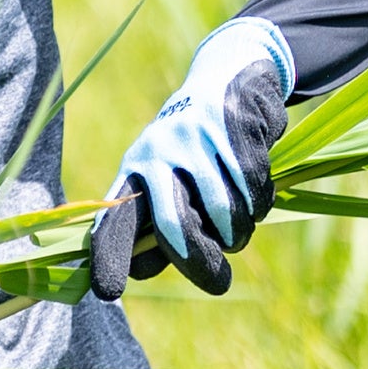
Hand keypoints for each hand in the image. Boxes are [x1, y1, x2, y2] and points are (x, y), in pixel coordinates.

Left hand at [87, 19, 292, 299]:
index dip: (109, 254)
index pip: (115, 218)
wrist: (230, 75)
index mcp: (136, 169)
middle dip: (198, 263)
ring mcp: (198, 139)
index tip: (107, 293)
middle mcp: (159, 152)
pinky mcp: (235, 130)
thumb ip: (156, 223)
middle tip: (218, 283)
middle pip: (175, 226)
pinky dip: (261, 204)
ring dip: (238, 233)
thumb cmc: (194, 147)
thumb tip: (139, 273)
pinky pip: (255, 191)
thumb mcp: (167, 175)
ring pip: (225, 214)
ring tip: (239, 228)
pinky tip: (256, 194)